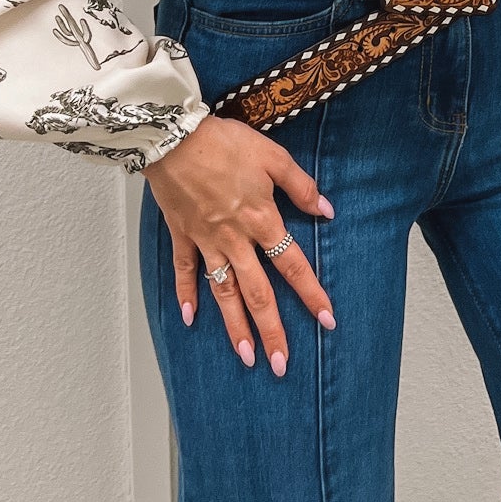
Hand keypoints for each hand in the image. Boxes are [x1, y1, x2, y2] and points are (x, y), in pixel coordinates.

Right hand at [146, 114, 336, 375]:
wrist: (173, 136)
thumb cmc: (223, 141)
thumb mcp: (272, 156)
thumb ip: (300, 186)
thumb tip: (326, 210)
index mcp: (261, 220)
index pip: (293, 265)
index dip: (311, 293)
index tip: (327, 320)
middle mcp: (235, 239)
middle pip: (258, 293)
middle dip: (272, 331)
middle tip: (281, 364)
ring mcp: (206, 241)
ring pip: (224, 293)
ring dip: (235, 327)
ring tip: (247, 357)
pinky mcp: (182, 234)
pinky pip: (184, 271)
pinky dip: (186, 294)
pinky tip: (190, 318)